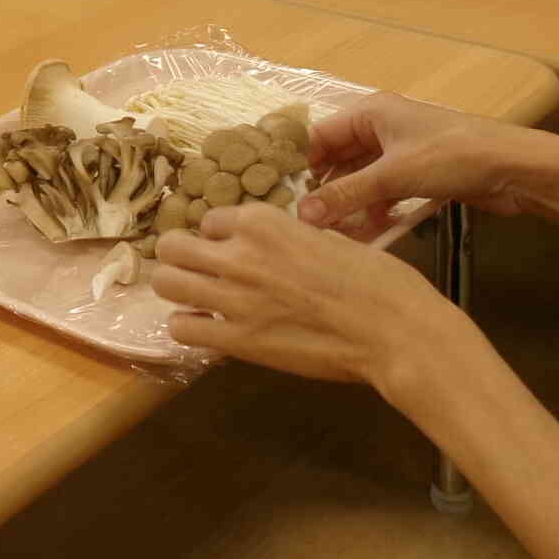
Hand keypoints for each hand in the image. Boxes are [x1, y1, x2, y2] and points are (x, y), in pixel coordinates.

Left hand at [151, 201, 456, 386]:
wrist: (394, 330)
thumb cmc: (377, 280)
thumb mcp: (328, 237)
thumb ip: (287, 238)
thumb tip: (275, 246)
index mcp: (262, 221)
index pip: (211, 219)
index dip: (220, 237)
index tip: (233, 251)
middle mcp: (238, 252)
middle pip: (171, 245)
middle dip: (182, 256)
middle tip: (201, 272)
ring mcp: (232, 296)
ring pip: (164, 282)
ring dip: (178, 288)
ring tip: (197, 298)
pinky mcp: (236, 339)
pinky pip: (181, 327)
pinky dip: (189, 327)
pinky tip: (210, 328)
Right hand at [296, 93, 543, 236]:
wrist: (516, 169)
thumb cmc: (452, 156)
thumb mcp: (394, 175)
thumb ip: (347, 195)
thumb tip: (301, 216)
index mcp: (369, 113)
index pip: (318, 136)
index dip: (297, 164)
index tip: (278, 197)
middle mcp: (380, 129)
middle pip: (338, 161)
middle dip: (324, 193)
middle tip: (303, 225)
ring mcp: (399, 153)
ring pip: (360, 181)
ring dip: (349, 207)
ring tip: (332, 238)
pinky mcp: (418, 175)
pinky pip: (383, 194)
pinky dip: (373, 212)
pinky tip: (365, 236)